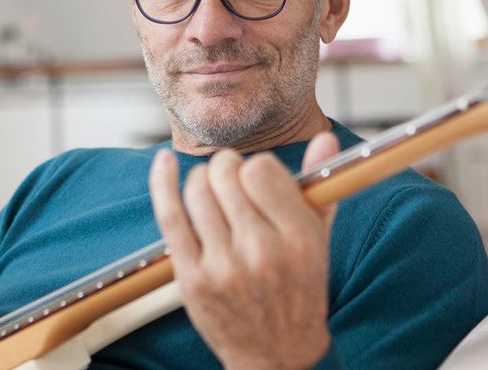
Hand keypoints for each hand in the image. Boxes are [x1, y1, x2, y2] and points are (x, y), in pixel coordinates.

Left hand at [149, 132, 339, 369]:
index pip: (261, 169)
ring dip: (201, 181)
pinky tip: (164, 164)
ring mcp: (222, 266)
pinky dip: (162, 183)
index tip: (257, 180)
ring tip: (211, 193)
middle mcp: (260, 251)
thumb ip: (320, 186)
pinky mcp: (192, 278)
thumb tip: (324, 138)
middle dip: (225, 170)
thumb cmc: (298, 293)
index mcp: (298, 238)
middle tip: (230, 183)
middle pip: (225, 174)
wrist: (277, 355)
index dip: (255, 168)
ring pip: (196, 190)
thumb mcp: (319, 240)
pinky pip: (169, 216)